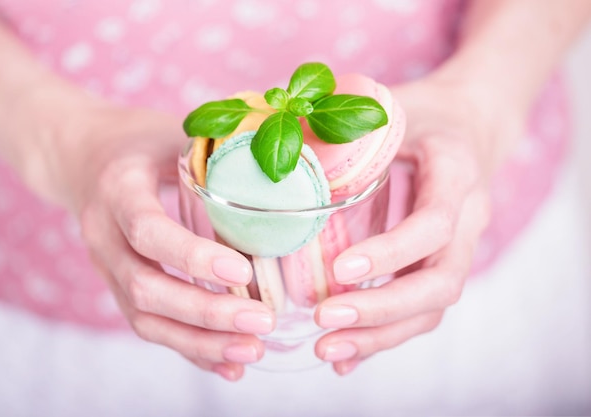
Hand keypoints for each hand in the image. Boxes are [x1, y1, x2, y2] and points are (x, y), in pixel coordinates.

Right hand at [49, 103, 275, 380]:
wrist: (79, 156)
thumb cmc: (136, 141)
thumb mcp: (170, 131)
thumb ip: (214, 152)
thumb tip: (284, 167)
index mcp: (117, 190)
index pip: (148, 231)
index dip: (191, 256)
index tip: (242, 269)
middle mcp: (103, 236)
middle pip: (145, 288)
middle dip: (205, 312)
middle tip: (262, 320)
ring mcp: (106, 267)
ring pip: (145, 319)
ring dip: (199, 342)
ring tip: (251, 351)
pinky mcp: (118, 285)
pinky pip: (149, 326)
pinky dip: (189, 348)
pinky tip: (227, 363)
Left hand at [313, 75, 520, 374]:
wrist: (466, 126)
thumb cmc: (420, 112)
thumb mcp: (389, 104)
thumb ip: (344, 122)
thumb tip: (273, 137)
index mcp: (457, 173)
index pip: (434, 224)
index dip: (392, 251)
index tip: (341, 268)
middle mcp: (468, 219)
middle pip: (441, 283)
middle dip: (383, 309)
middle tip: (326, 318)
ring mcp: (459, 249)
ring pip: (432, 308)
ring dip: (380, 335)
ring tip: (327, 349)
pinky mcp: (439, 266)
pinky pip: (420, 311)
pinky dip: (383, 336)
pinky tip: (345, 356)